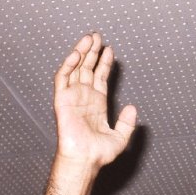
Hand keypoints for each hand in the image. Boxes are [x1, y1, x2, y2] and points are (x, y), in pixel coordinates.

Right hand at [54, 33, 136, 166]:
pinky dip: (68, 65)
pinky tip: (77, 53)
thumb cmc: (100, 153)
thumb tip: (133, 108)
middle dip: (93, 52)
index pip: (100, 77)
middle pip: (88, 68)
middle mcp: (84, 97)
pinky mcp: (62, 100)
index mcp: (97, 103)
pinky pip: (62, 78)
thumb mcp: (120, 137)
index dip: (104, 63)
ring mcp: (72, 97)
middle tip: (98, 35)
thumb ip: (127, 123)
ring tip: (89, 38)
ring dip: (81, 52)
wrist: (86, 159)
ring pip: (75, 69)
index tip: (110, 50)